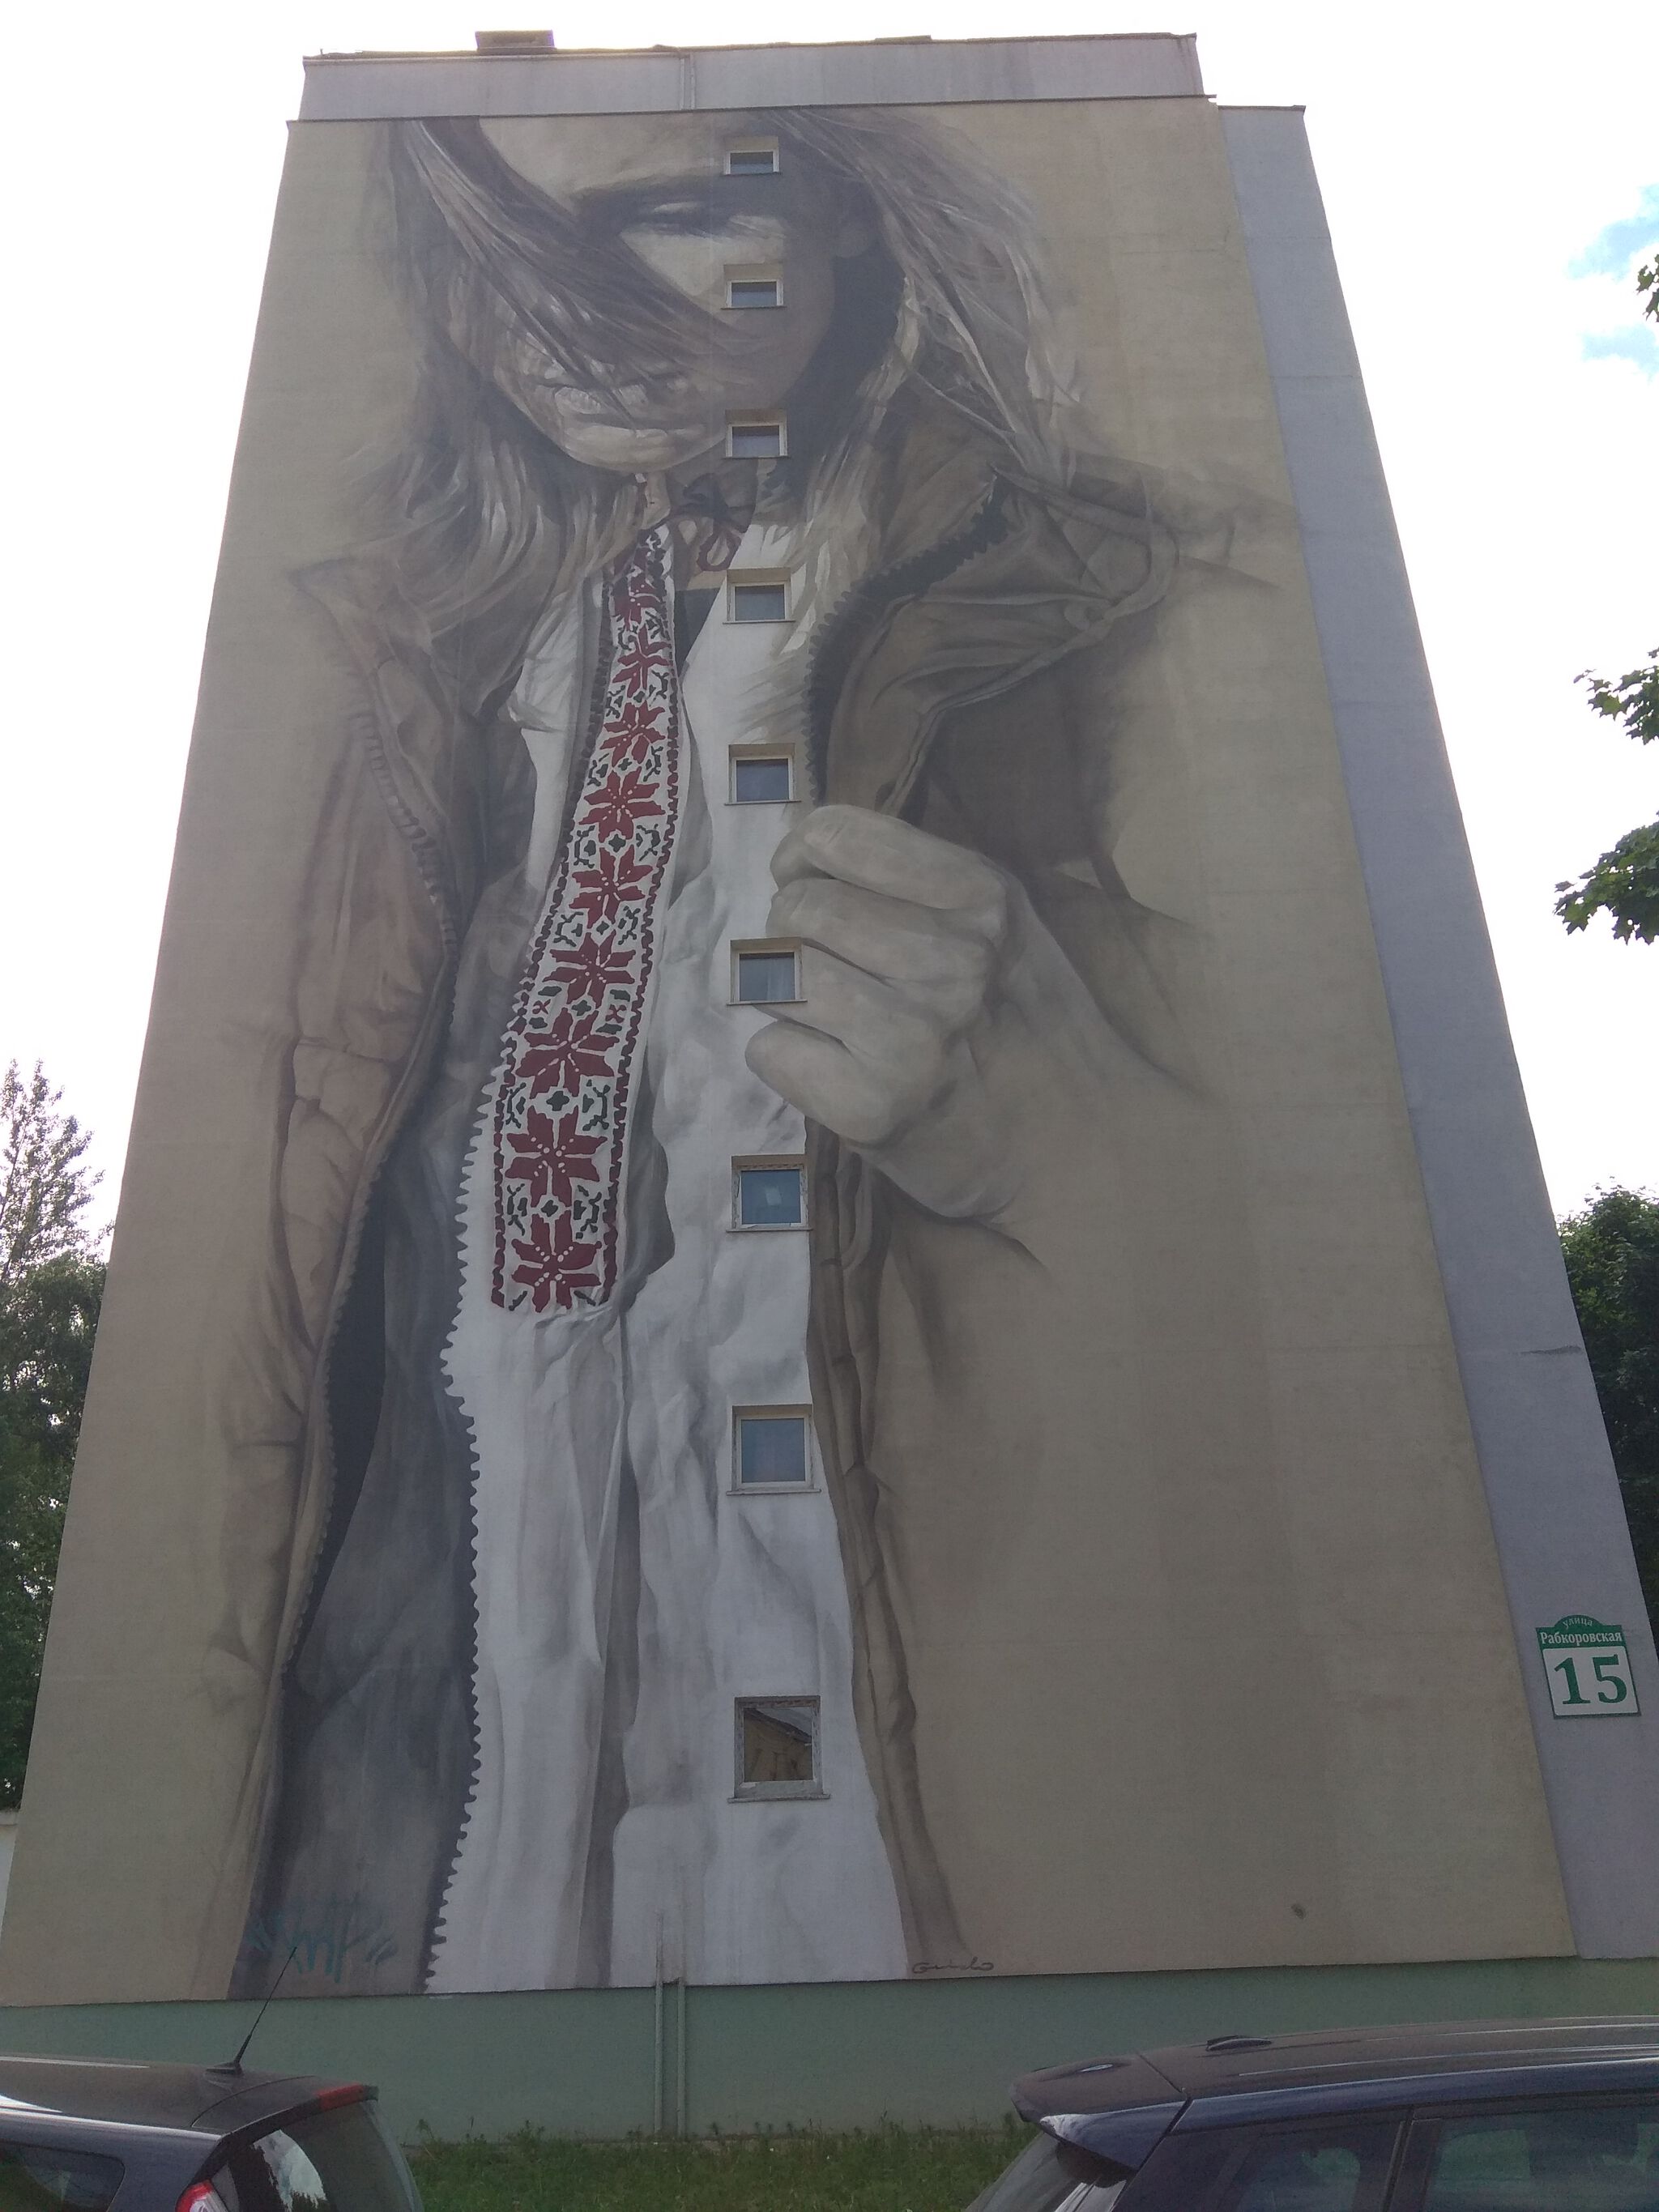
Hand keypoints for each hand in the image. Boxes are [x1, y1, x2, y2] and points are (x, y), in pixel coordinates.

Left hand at [744, 807, 1048, 1223]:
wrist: (1073, 1146)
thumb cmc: (1026, 1027)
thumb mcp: (1003, 924)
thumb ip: (919, 880)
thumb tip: (800, 845)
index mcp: (980, 896)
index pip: (833, 835)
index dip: (800, 858)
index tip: (810, 885)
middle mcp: (949, 958)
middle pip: (796, 908)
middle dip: (791, 934)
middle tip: (826, 968)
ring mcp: (909, 1035)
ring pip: (772, 975)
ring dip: (783, 996)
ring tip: (830, 1019)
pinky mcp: (872, 1106)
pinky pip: (770, 1052)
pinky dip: (788, 1062)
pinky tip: (836, 1072)